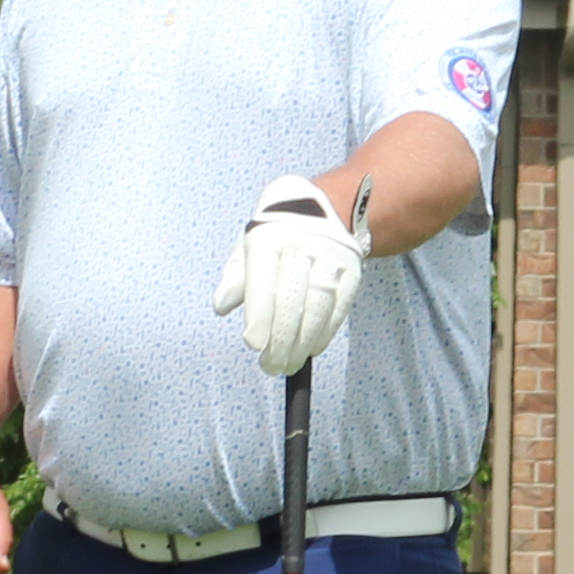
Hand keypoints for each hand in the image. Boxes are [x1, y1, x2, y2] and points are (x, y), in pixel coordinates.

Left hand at [208, 175, 362, 376]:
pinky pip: (339, 306)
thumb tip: (222, 306)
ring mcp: (330, 257)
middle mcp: (301, 246)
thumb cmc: (276, 235)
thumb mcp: (248, 247)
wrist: (325, 207)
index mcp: (268, 239)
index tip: (254, 346)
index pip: (262, 281)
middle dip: (281, 339)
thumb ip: (235, 278)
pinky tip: (312, 349)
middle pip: (292, 300)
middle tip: (271, 366)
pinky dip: (325, 332)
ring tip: (289, 364)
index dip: (259, 316)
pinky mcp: (351, 269)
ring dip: (303, 342)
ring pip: (318, 306)